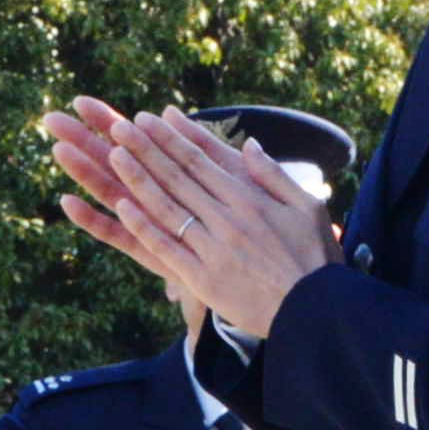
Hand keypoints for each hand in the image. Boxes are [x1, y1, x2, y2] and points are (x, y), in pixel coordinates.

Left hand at [45, 99, 338, 338]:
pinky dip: (144, 226)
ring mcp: (212, 248)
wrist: (314, 310)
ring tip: (113, 155)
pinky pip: (167, 247)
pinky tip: (122, 207)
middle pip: (179, 178)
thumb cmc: (314, 258)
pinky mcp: (202, 278)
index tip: (152, 119)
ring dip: (138, 180)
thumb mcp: (307, 207)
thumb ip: (274, 175)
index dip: (174, 139)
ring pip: (168, 207)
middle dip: (148, 150)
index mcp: (251, 199)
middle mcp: (228, 219)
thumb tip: (249, 144)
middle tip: (120, 127)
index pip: (203, 161)